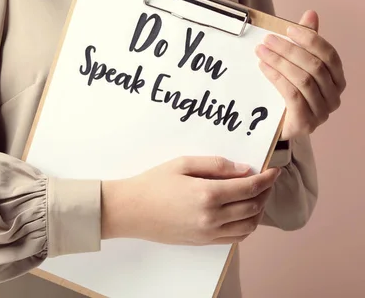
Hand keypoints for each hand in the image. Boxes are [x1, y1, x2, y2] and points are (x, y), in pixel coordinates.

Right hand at [101, 157, 280, 244]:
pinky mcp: (202, 241)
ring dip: (259, 210)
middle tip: (266, 180)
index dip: (267, 178)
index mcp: (207, 194)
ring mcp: (208, 232)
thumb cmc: (152, 183)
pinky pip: (235, 238)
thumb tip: (243, 169)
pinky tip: (244, 214)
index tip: (274, 170)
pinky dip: (247, 226)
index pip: (250, 187)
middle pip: (253, 206)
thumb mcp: (182, 163)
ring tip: (257, 196)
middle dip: (265, 192)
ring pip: (249, 225)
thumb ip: (215, 165)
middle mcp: (212, 217)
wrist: (130, 210)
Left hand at [256, 10, 345, 139]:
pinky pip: (292, 95)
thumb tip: (310, 13)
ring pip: (303, 80)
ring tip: (261, 52)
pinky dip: (277, 78)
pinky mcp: (305, 122)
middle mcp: (334, 96)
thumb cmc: (289, 94)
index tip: (287, 29)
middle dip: (289, 50)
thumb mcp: (297, 66)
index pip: (329, 55)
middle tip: (267, 40)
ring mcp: (321, 112)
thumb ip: (305, 43)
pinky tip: (263, 68)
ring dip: (280, 62)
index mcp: (337, 80)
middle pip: (314, 66)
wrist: (277, 127)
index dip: (309, 39)